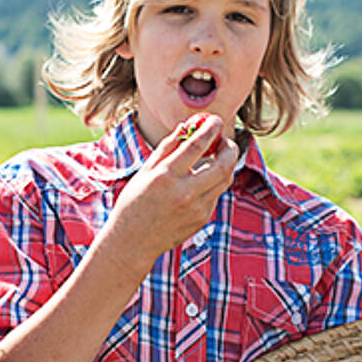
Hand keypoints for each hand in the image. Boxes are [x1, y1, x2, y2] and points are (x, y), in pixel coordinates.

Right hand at [99, 114, 239, 269]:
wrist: (132, 241)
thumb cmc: (135, 202)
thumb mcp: (145, 171)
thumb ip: (167, 147)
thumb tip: (186, 126)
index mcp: (166, 177)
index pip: (196, 146)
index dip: (210, 129)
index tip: (216, 120)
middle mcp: (184, 193)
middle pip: (223, 165)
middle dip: (229, 148)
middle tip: (225, 141)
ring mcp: (196, 208)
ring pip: (224, 180)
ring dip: (224, 164)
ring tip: (215, 157)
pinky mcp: (202, 218)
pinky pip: (215, 194)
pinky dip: (212, 183)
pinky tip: (200, 181)